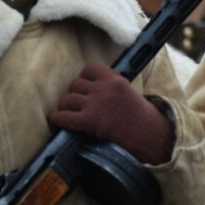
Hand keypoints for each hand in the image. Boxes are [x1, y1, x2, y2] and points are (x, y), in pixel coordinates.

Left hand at [47, 64, 174, 163]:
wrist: (148, 135)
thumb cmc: (139, 117)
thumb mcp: (128, 92)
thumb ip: (111, 86)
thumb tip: (90, 86)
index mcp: (115, 79)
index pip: (89, 69)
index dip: (83, 78)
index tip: (84, 85)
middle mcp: (104, 88)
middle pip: (75, 84)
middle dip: (74, 94)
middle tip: (77, 103)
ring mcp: (96, 104)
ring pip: (67, 99)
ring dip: (65, 106)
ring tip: (67, 112)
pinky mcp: (89, 120)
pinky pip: (65, 116)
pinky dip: (57, 118)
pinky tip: (56, 119)